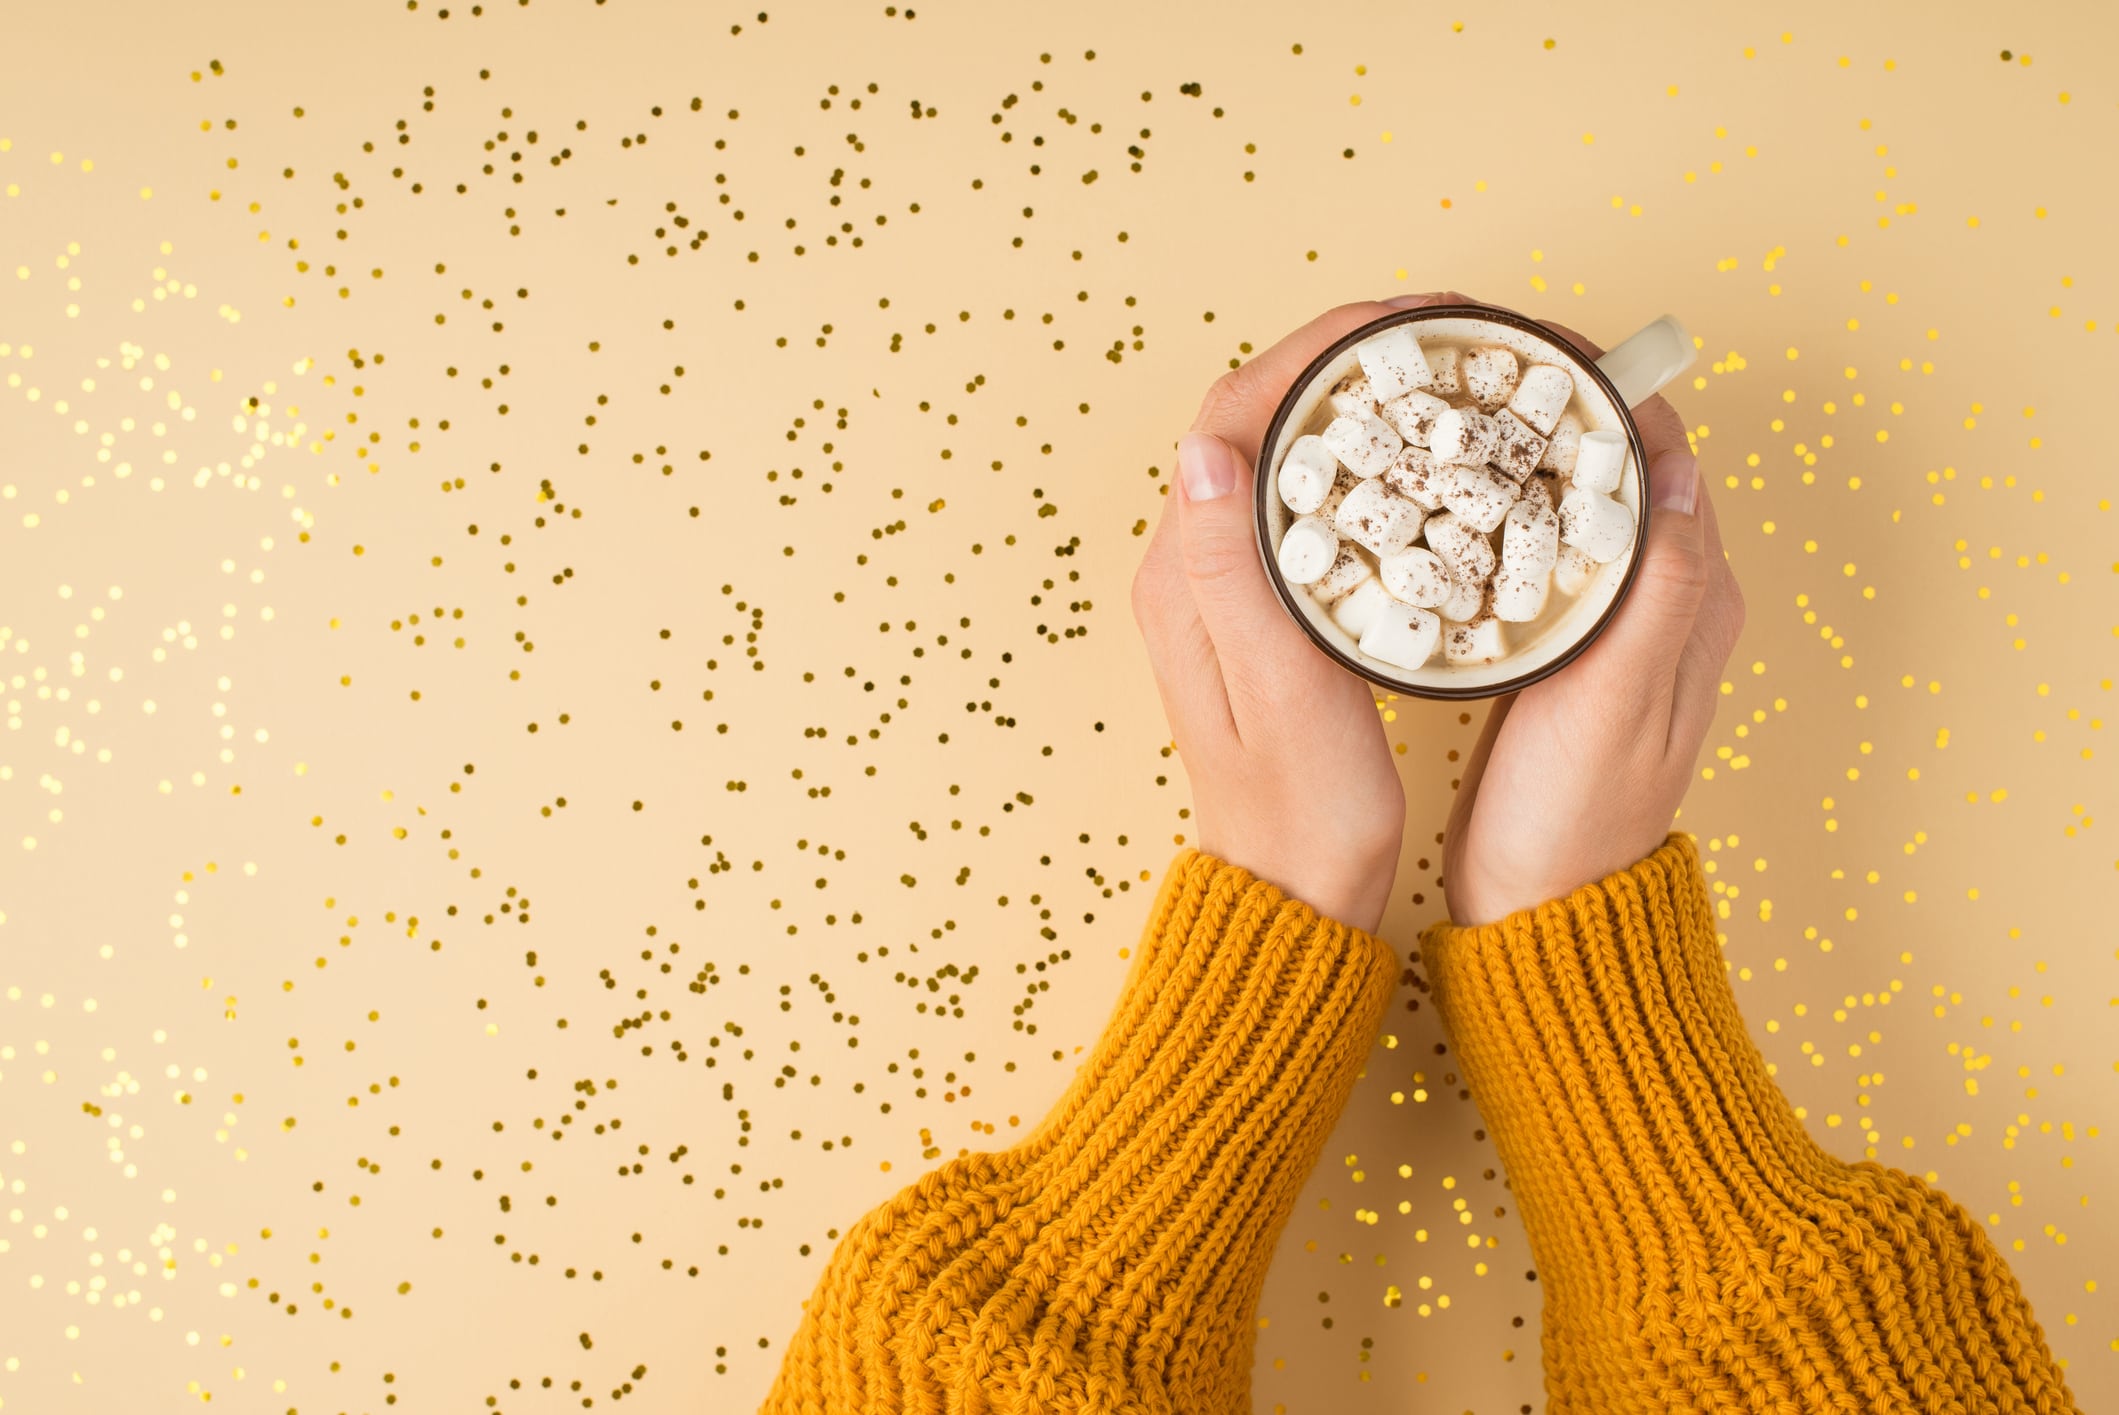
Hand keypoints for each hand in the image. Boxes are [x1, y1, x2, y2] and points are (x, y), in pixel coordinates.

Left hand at [1131, 295, 1470, 933]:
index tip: (1417, 321)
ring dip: (1369, 399)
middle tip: (1460, 332)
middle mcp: (1198, 563)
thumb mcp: (1278, 695)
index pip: (1238, 414)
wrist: (1296, 892)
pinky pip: (1320, 497)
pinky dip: (1377, 458)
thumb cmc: (1299, 815)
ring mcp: (1233, 582)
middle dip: (1357, 356)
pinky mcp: (1273, 604)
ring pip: (1296, 450)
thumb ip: (1232, 573)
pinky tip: (1438, 458)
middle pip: (1268, 414)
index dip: (1324, 350)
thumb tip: (1204, 448)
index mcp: (1188, 573)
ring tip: (1459, 373)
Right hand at [1443, 313, 1746, 924]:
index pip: (1665, 457)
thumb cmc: (1574, 819)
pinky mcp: (1565, 655)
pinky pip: (1542, 554)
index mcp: (1692, 602)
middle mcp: (1664, 604)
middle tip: (1468, 368)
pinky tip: (1447, 505)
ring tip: (1449, 417)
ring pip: (1576, 508)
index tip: (1532, 347)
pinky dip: (1503, 514)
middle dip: (1554, 410)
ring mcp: (1613, 629)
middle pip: (1619, 470)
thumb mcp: (1619, 704)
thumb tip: (1676, 467)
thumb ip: (1655, 590)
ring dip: (1523, 458)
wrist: (1540, 913)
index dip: (1607, 394)